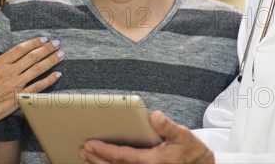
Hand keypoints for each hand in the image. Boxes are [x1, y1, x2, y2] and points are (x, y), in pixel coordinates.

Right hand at [0, 37, 63, 128]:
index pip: (20, 49)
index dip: (34, 42)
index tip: (43, 38)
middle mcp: (10, 72)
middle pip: (32, 57)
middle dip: (47, 49)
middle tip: (57, 43)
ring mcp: (16, 85)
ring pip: (37, 69)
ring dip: (51, 61)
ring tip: (61, 55)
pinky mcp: (20, 97)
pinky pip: (37, 87)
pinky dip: (49, 80)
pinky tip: (57, 75)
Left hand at [79, 111, 214, 163]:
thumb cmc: (191, 152)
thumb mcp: (182, 135)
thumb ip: (167, 126)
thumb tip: (155, 116)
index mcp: (151, 161)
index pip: (122, 156)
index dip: (104, 151)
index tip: (90, 144)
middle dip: (96, 158)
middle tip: (82, 149)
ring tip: (86, 156)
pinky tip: (102, 162)